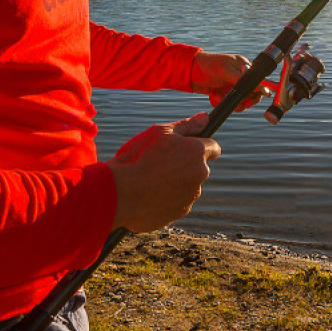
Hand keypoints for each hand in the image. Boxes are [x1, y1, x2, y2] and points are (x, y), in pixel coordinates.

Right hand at [106, 113, 220, 233]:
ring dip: (175, 183)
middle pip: (198, 168)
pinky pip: (176, 202)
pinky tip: (147, 195)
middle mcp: (199, 175)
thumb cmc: (137, 159)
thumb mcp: (159, 132)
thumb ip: (186, 125)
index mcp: (197, 153)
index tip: (187, 148)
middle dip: (185, 165)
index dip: (201, 146)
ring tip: (149, 180)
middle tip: (159, 163)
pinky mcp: (179, 212)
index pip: (213, 148)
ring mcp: (190, 197)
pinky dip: (166, 199)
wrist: (118, 193)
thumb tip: (204, 118)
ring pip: (187, 186)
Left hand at [190, 52, 275, 111]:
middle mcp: (240, 76)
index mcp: (243, 66)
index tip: (249, 100)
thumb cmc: (207, 66)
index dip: (257, 93)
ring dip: (230, 102)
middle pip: (252, 94)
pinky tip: (213, 96)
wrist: (188, 73)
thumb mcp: (225, 71)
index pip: (259, 81)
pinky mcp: (224, 93)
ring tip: (218, 96)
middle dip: (243, 100)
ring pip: (240, 101)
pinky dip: (221, 102)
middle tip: (237, 103)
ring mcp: (232, 85)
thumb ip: (242, 79)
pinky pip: (229, 103)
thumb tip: (261, 87)